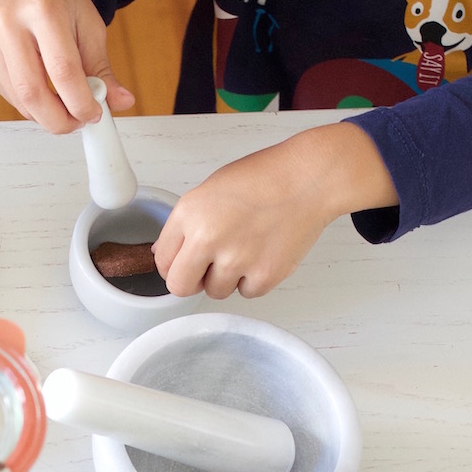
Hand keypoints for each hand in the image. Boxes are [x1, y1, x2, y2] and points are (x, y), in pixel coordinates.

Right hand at [0, 0, 132, 133]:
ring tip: (67, 109)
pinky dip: (33, 107)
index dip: (81, 102)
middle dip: (61, 120)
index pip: (63, 70)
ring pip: (20, 100)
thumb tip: (121, 101)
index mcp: (43, 9)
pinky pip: (11, 98)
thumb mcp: (88, 24)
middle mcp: (10, 25)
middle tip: (79, 122)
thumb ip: (101, 67)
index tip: (95, 114)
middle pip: (34, 92)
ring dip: (47, 117)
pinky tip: (47, 96)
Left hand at [154, 122, 398, 297]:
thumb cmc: (263, 178)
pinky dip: (254, 279)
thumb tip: (163, 254)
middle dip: (192, 280)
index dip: (174, 264)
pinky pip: (247, 293)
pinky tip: (264, 253)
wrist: (308, 179)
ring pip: (215, 292)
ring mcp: (237, 260)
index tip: (185, 263)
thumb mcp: (210, 190)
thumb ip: (183, 225)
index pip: (163, 261)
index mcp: (189, 214)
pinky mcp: (264, 276)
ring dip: (227, 278)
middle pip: (180, 287)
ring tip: (245, 249)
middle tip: (209, 267)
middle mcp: (208, 238)